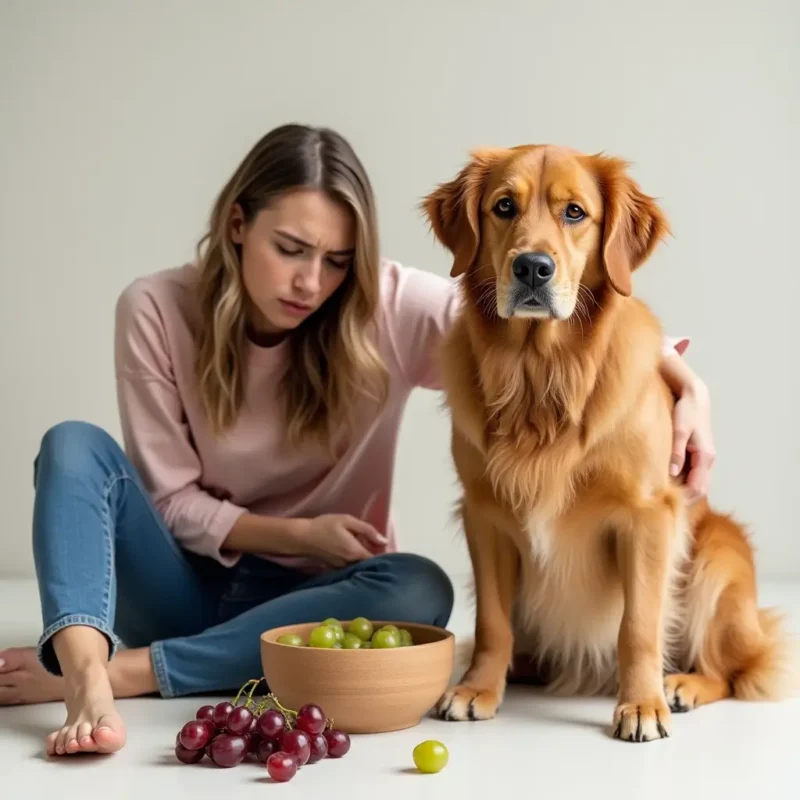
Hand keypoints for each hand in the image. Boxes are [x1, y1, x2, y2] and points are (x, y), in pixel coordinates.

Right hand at [297, 514, 387, 567]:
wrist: (302, 537)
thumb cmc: (325, 526)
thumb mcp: (347, 521)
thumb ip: (367, 530)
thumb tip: (384, 541)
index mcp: (355, 552)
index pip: (377, 559)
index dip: (383, 554)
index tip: (384, 545)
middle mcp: (350, 564)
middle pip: (369, 564)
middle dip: (374, 555)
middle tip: (374, 542)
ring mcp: (342, 568)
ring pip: (360, 565)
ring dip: (364, 557)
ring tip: (364, 544)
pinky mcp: (335, 568)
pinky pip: (351, 566)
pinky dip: (355, 559)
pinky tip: (352, 549)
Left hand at [669, 377, 715, 502]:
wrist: (693, 396)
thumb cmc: (686, 411)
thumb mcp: (679, 430)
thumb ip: (676, 451)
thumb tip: (673, 472)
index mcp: (705, 457)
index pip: (698, 488)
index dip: (683, 499)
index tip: (664, 504)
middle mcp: (707, 460)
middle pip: (699, 490)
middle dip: (683, 499)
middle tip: (660, 505)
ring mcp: (703, 458)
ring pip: (696, 483)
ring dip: (681, 491)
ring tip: (660, 496)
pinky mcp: (696, 455)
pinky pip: (691, 475)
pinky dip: (681, 481)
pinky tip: (665, 481)